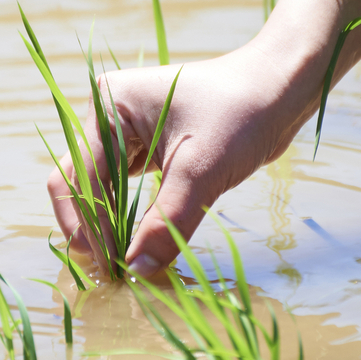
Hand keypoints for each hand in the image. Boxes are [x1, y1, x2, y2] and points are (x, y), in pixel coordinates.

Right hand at [46, 48, 304, 277]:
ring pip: (99, 186)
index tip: (107, 265)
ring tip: (116, 264)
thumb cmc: (240, 115)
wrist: (280, 88)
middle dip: (89, 225)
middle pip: (80, 180)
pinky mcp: (147, 146)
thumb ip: (166, 222)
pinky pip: (122, 185)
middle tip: (103, 270)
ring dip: (105, 223)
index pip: (82, 176)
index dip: (90, 223)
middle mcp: (109, 115)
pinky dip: (125, 214)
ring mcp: (126, 131)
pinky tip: (132, 243)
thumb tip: (137, 270)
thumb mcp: (200, 171)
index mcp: (110, 105)